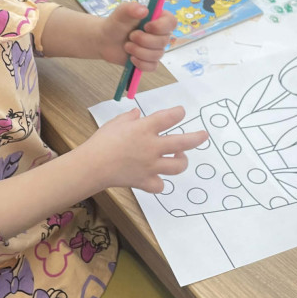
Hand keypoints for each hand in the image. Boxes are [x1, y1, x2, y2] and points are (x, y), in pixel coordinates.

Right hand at [84, 106, 207, 192]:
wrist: (92, 166)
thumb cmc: (102, 141)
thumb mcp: (115, 123)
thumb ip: (129, 117)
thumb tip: (137, 113)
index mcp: (145, 128)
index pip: (170, 118)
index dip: (179, 113)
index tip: (180, 112)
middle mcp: (152, 146)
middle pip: (183, 142)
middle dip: (197, 138)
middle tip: (203, 135)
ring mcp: (151, 166)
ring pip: (178, 166)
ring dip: (182, 161)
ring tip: (179, 156)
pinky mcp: (145, 181)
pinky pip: (160, 185)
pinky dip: (160, 182)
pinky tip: (157, 177)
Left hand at [98, 1, 175, 72]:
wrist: (106, 40)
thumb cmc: (116, 24)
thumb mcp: (121, 12)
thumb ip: (131, 8)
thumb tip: (144, 10)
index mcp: (157, 19)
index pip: (171, 22)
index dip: (161, 26)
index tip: (146, 26)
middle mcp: (160, 34)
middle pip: (164, 41)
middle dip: (144, 40)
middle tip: (131, 36)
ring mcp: (155, 49)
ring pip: (157, 55)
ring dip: (138, 51)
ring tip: (127, 46)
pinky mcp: (149, 61)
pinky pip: (152, 66)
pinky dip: (140, 63)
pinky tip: (131, 58)